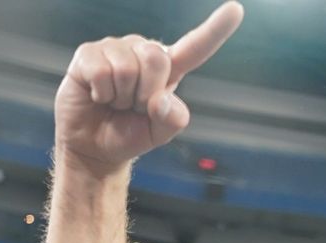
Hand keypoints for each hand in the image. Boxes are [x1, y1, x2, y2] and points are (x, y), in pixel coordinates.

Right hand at [54, 2, 243, 177]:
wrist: (94, 147)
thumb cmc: (128, 134)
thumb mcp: (159, 134)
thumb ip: (172, 119)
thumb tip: (160, 99)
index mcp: (168, 69)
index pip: (195, 47)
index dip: (215, 30)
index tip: (235, 9)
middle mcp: (143, 51)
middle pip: (157, 59)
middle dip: (145, 92)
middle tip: (133, 106)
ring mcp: (115, 48)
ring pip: (127, 67)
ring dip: (121, 96)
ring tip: (114, 102)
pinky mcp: (89, 54)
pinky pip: (102, 72)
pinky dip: (102, 93)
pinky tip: (98, 96)